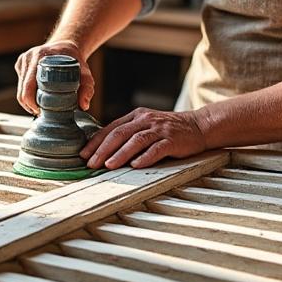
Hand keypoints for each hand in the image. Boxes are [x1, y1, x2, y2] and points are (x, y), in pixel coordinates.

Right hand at [14, 40, 94, 115]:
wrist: (66, 46)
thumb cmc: (74, 59)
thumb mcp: (85, 71)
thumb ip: (87, 87)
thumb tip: (83, 105)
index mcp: (39, 56)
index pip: (28, 87)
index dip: (32, 103)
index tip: (42, 111)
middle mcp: (28, 58)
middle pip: (22, 91)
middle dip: (29, 105)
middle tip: (41, 113)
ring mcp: (22, 61)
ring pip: (20, 90)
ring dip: (27, 102)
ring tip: (38, 108)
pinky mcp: (21, 65)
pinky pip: (20, 85)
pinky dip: (26, 94)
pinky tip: (36, 98)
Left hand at [81, 108, 207, 169]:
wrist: (199, 126)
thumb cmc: (169, 130)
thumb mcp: (146, 126)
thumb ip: (128, 134)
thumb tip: (104, 150)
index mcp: (136, 116)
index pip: (111, 128)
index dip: (95, 142)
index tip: (83, 155)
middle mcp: (146, 120)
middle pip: (120, 134)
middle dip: (103, 149)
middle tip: (91, 163)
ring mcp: (160, 129)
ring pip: (135, 140)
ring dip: (120, 154)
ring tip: (108, 166)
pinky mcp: (172, 139)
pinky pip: (157, 148)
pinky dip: (145, 157)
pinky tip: (136, 165)